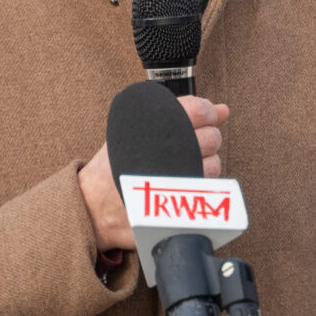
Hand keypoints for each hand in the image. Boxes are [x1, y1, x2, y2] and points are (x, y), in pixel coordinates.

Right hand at [78, 96, 226, 254]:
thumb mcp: (132, 131)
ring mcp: (172, 179)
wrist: (93, 206)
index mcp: (149, 128)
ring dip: (206, 163)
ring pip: (213, 164)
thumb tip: (222, 109)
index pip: (196, 110)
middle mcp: (161, 152)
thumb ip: (177, 116)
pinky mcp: (177, 203)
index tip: (212, 115)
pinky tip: (184, 183)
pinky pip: (206, 189)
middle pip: (210, 137)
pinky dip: (200, 184)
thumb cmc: (113, 168)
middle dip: (208, 138)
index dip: (210, 112)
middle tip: (192, 144)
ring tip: (185, 165)